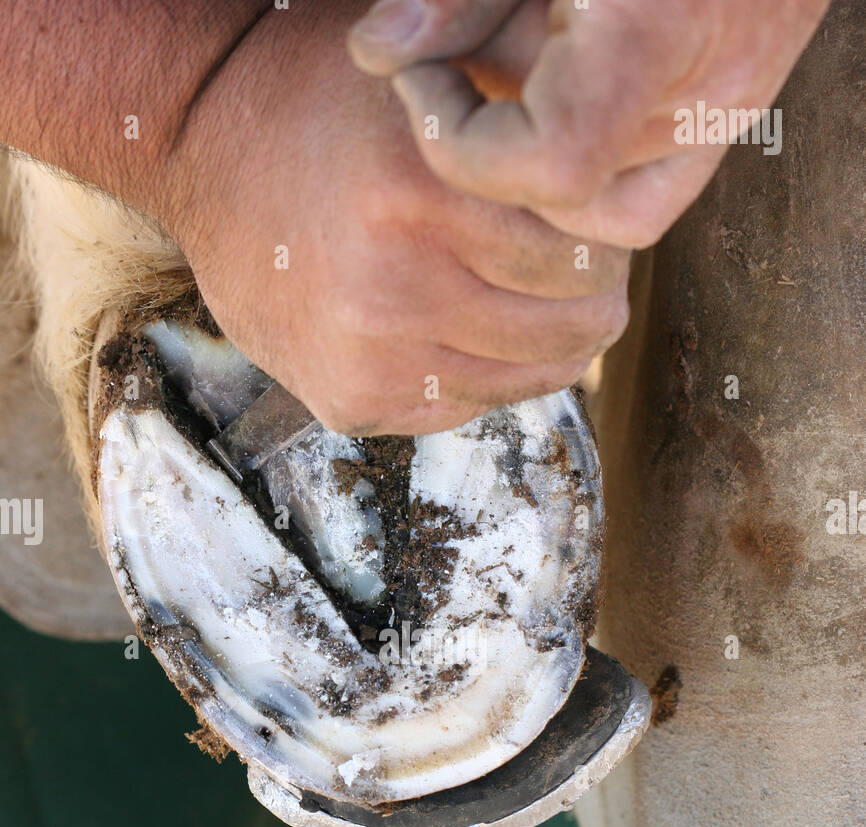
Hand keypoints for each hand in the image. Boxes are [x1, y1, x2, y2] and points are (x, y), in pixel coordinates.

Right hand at [163, 1, 629, 435]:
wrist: (200, 150)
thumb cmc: (322, 97)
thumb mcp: (426, 71)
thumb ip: (521, 117)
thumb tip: (621, 178)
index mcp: (418, 194)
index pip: (589, 258)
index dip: (607, 240)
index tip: (592, 223)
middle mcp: (393, 290)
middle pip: (572, 330)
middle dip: (589, 297)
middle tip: (574, 267)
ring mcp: (370, 358)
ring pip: (528, 378)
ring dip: (539, 340)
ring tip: (514, 291)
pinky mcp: (352, 402)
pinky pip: (469, 406)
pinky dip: (482, 371)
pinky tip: (457, 321)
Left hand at [348, 0, 829, 246]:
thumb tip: (378, 54)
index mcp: (658, 29)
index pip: (553, 166)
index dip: (464, 145)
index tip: (419, 79)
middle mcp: (712, 87)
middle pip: (567, 192)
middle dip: (492, 136)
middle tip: (469, 47)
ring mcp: (735, 107)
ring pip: (605, 202)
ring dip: (538, 146)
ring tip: (522, 50)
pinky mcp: (741, 107)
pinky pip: (652, 187)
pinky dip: (590, 158)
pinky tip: (555, 82)